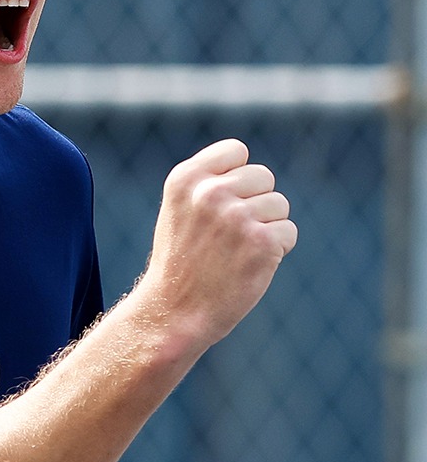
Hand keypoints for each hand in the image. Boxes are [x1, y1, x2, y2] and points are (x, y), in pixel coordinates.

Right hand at [138, 139, 295, 348]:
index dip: (236, 176)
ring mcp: (237, 217)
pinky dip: (276, 250)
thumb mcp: (180, 209)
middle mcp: (210, 193)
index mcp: (185, 179)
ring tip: (236, 250)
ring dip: (267, 227)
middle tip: (230, 233)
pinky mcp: (262, 243)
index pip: (236, 150)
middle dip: (255, 202)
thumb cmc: (181, 259)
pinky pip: (288, 232)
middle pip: (263, 176)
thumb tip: (257, 173)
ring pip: (279, 205)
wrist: (174, 311)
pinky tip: (249, 265)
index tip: (222, 202)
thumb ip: (211, 182)